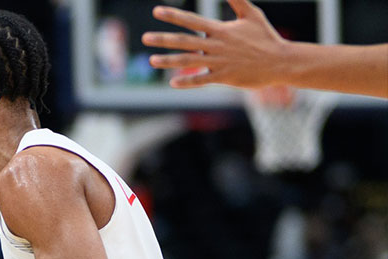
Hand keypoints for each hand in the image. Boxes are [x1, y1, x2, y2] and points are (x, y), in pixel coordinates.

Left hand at [142, 0, 289, 88]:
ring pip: (188, 61)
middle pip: (185, 41)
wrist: (281, 61)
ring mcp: (219, 62)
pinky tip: (172, 83)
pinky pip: (201, 80)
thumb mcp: (252, 15)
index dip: (174, 16)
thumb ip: (237, 0)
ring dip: (169, 61)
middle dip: (163, 39)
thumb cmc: (266, 37)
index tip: (157, 11)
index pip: (193, 21)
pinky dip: (187, 81)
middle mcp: (217, 46)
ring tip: (152, 60)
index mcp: (221, 30)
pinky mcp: (223, 77)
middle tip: (145, 38)